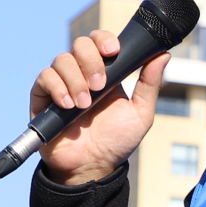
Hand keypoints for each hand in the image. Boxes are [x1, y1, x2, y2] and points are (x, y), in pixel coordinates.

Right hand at [31, 29, 170, 185]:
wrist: (92, 167)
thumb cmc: (116, 141)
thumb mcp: (140, 113)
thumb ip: (150, 85)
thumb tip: (162, 55)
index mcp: (105, 72)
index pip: (100, 41)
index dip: (104, 39)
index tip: (113, 51)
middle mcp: (82, 73)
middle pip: (80, 43)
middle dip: (91, 60)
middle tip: (100, 85)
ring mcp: (61, 83)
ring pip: (62, 59)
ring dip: (76, 80)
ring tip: (84, 104)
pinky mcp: (42, 97)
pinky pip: (44, 78)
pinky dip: (57, 88)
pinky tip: (68, 105)